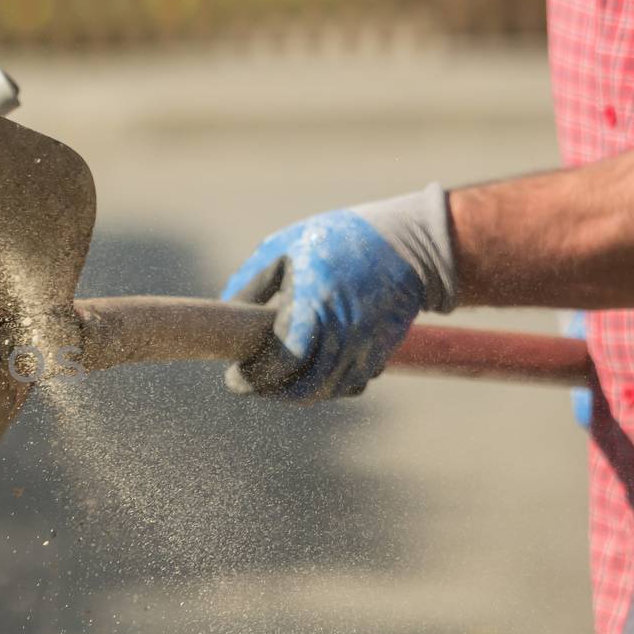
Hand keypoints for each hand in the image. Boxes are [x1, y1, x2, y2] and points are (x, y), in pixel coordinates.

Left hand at [221, 187, 455, 400]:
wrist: (407, 244)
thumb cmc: (336, 239)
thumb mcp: (285, 248)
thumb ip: (251, 282)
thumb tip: (226, 312)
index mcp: (313, 305)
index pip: (279, 363)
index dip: (253, 379)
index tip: (235, 378)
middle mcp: (343, 332)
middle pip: (303, 388)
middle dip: (271, 392)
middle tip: (252, 383)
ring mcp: (366, 346)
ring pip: (327, 391)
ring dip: (297, 394)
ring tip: (276, 381)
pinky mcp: (381, 352)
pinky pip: (352, 385)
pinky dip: (328, 388)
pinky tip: (311, 374)